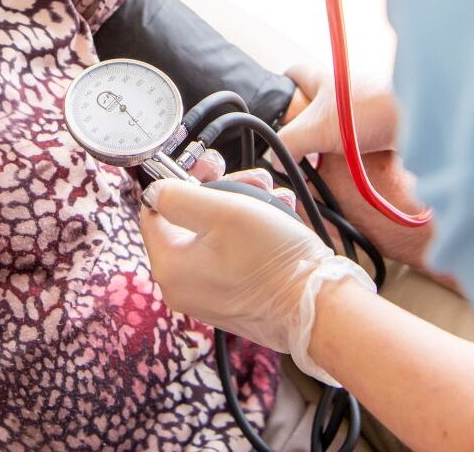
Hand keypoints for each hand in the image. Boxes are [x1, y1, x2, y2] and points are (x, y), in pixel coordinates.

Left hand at [140, 174, 374, 382]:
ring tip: (271, 194)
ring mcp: (209, 295)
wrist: (319, 306)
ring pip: (216, 232)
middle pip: (189, 219)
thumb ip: (178, 195)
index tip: (208, 166)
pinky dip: (252, 229)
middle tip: (248, 178)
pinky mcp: (234, 298)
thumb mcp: (221, 210)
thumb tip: (154, 190)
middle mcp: (183, 286)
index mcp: (170, 267)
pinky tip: (277, 214)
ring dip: (242, 204)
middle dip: (222, 189)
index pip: (154, 210)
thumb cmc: (272, 259)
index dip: (181, 180)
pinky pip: (233, 252)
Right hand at [280, 62, 399, 160]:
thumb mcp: (316, 129)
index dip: (283, 87)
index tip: (277, 105)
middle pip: (315, 101)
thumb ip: (289, 144)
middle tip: (300, 144)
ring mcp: (363, 104)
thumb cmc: (369, 111)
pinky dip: (354, 148)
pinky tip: (352, 163)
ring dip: (332, 138)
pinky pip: (359, 134)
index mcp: (323, 79)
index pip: (294, 74)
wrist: (419, 118)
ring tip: (326, 158)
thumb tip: (278, 162)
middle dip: (307, 122)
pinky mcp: (382, 121)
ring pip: (338, 120)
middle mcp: (343, 87)